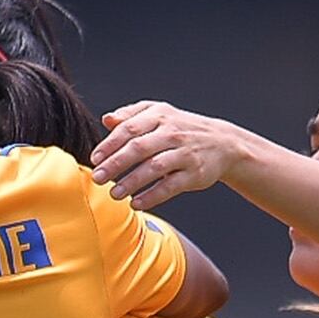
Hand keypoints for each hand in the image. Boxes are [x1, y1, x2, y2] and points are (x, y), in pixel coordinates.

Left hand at [92, 102, 260, 209]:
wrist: (223, 143)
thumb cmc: (182, 129)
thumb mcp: (159, 114)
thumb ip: (132, 115)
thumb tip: (107, 119)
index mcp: (160, 116)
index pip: (130, 128)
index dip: (110, 144)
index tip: (95, 158)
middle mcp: (173, 133)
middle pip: (139, 148)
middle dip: (116, 164)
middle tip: (98, 178)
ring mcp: (185, 153)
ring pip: (154, 167)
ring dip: (132, 182)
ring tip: (114, 193)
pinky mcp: (195, 173)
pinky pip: (171, 186)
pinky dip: (152, 196)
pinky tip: (136, 203)